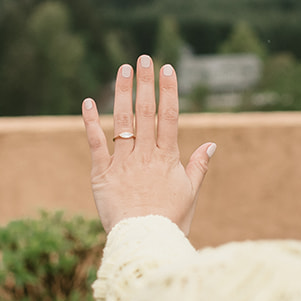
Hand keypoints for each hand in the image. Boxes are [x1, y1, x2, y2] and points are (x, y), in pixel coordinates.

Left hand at [82, 55, 215, 234]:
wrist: (144, 242)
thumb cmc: (171, 221)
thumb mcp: (191, 194)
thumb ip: (199, 166)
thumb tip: (212, 144)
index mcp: (167, 158)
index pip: (169, 116)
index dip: (169, 91)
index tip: (168, 68)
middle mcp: (145, 155)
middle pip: (146, 112)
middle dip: (146, 83)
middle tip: (144, 58)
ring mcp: (122, 163)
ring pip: (122, 121)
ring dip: (122, 93)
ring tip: (123, 69)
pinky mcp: (102, 174)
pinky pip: (95, 143)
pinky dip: (91, 122)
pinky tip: (88, 102)